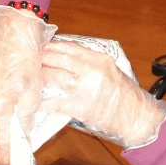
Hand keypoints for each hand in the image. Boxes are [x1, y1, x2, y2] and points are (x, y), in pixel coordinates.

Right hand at [0, 5, 55, 164]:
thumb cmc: (30, 63)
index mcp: (4, 108)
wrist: (14, 35)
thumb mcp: (36, 94)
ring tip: (10, 89)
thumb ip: (26, 119)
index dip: (4, 163)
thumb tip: (21, 140)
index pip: (2, 144)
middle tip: (17, 111)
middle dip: (6, 125)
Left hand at [40, 40, 165, 149]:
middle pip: (56, 59)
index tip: (40, 47)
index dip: (51, 46)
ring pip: (51, 77)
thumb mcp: (111, 71)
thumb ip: (90, 64)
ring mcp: (83, 88)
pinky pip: (53, 101)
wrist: (137, 118)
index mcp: (98, 59)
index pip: (68, 47)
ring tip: (27, 79)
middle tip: (28, 62)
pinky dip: (41, 101)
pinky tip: (32, 101)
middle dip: (40, 60)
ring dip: (37, 78)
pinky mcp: (78, 107)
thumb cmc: (126, 96)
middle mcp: (89, 70)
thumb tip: (66, 60)